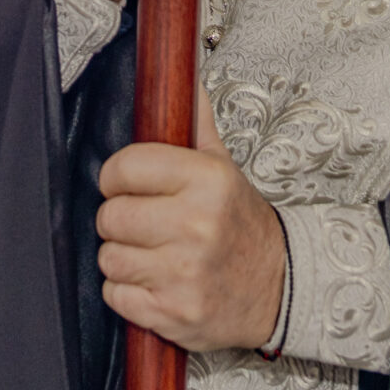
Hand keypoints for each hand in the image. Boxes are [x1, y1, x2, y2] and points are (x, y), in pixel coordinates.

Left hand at [96, 88, 284, 353]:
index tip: (128, 184)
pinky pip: (115, 296)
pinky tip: (156, 282)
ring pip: (109, 258)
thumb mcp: (224, 168)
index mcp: (207, 181)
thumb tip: (185, 76)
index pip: (123, 167)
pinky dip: (128, 293)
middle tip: (146, 224)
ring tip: (155, 254)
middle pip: (110, 216)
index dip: (117, 177)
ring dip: (123, 258)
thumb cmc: (243, 227)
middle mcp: (196, 225)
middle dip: (121, 220)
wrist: (281, 288)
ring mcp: (184, 273)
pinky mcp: (173, 313)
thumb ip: (196, 124)